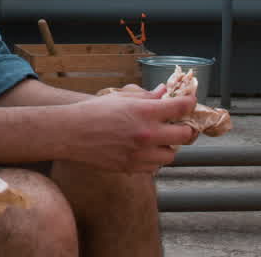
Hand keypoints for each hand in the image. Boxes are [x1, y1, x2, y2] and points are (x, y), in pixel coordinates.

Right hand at [63, 87, 197, 171]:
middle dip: (186, 129)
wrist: (71, 133)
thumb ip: (146, 97)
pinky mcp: (132, 167)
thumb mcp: (120, 98)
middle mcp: (147, 133)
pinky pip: (154, 167)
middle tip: (180, 126)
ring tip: (160, 140)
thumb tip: (163, 92)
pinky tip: (145, 151)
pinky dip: (154, 160)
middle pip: (185, 135)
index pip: (181, 107)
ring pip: (172, 155)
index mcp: (144, 112)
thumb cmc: (92, 112)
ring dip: (169, 147)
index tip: (190, 103)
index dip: (190, 103)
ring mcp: (140, 153)